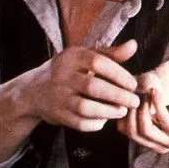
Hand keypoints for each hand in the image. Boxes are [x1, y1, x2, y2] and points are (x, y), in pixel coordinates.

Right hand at [24, 39, 140, 131]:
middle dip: (118, 95)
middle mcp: (63, 76)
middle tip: (134, 101)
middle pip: (93, 87)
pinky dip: (95, 123)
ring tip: (122, 111)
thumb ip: (111, 53)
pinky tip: (105, 119)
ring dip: (108, 111)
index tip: (133, 84)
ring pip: (85, 107)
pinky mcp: (56, 114)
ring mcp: (58, 96)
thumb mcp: (86, 56)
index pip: (98, 62)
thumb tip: (134, 44)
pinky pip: (79, 123)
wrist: (34, 90)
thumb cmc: (70, 70)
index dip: (119, 74)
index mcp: (72, 57)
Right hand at [118, 89, 168, 167]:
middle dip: (129, 111)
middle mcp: (158, 145)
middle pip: (131, 132)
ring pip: (144, 129)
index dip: (122, 114)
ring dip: (141, 108)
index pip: (126, 132)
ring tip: (144, 93)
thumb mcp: (165, 114)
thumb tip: (134, 94)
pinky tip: (155, 91)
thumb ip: (150, 110)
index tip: (127, 97)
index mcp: (152, 141)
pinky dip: (156, 103)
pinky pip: (163, 119)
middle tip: (133, 94)